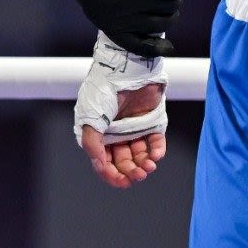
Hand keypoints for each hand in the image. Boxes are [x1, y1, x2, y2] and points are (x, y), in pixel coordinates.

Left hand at [47, 0, 180, 57]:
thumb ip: (114, 14)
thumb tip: (145, 27)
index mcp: (102, 20)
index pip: (135, 44)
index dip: (155, 49)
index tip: (169, 48)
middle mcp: (113, 11)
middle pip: (156, 24)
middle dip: (169, 17)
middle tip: (173, 8)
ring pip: (164, 6)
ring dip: (173, 2)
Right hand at [74, 33, 166, 188]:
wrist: (127, 66)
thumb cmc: (103, 88)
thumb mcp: (90, 116)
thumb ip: (91, 142)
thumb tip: (99, 164)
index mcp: (99, 133)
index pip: (104, 162)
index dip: (111, 174)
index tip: (121, 181)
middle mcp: (116, 133)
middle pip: (123, 162)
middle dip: (130, 172)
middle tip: (138, 175)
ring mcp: (135, 128)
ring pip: (140, 155)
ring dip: (144, 165)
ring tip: (149, 166)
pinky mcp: (152, 121)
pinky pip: (156, 142)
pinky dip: (157, 151)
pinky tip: (156, 155)